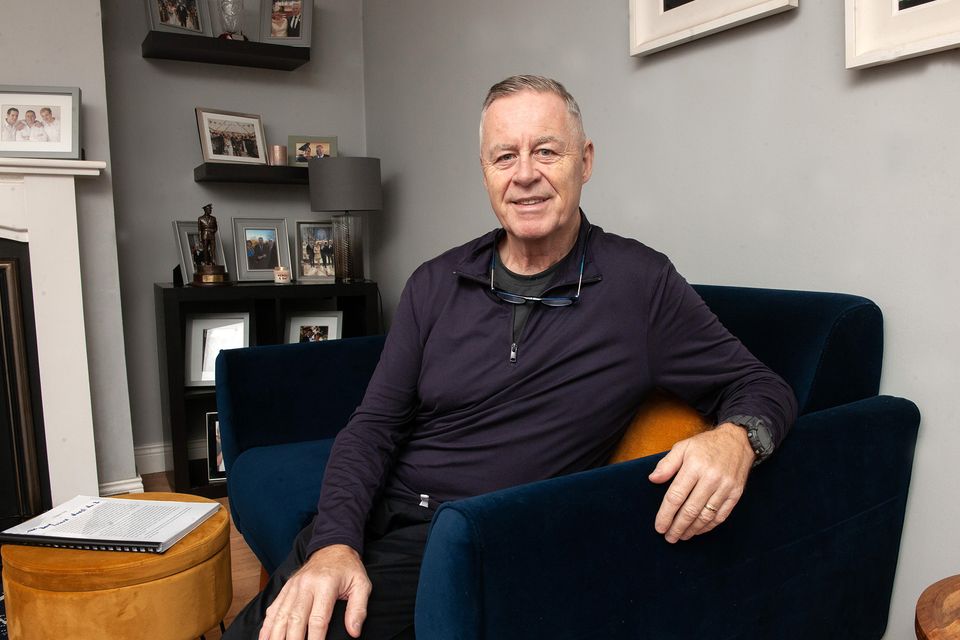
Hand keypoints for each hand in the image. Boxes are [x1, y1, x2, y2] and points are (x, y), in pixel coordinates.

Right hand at [259, 544, 371, 639]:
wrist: (332, 547)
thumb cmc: (348, 569)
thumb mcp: (361, 585)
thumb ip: (358, 609)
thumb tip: (354, 632)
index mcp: (326, 584)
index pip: (318, 619)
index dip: (316, 639)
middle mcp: (306, 585)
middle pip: (295, 619)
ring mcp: (293, 586)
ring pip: (281, 615)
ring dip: (276, 635)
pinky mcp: (286, 588)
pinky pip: (274, 608)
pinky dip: (268, 625)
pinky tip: (265, 638)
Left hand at [648, 423, 754, 542]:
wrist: (738, 441)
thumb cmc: (706, 445)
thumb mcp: (683, 447)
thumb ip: (667, 464)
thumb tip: (652, 479)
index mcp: (694, 466)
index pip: (676, 496)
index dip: (666, 514)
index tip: (659, 527)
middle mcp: (711, 478)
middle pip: (690, 510)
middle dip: (677, 527)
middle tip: (669, 537)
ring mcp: (725, 487)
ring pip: (706, 516)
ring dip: (692, 529)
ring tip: (681, 536)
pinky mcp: (736, 494)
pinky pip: (721, 515)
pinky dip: (708, 526)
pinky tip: (698, 530)